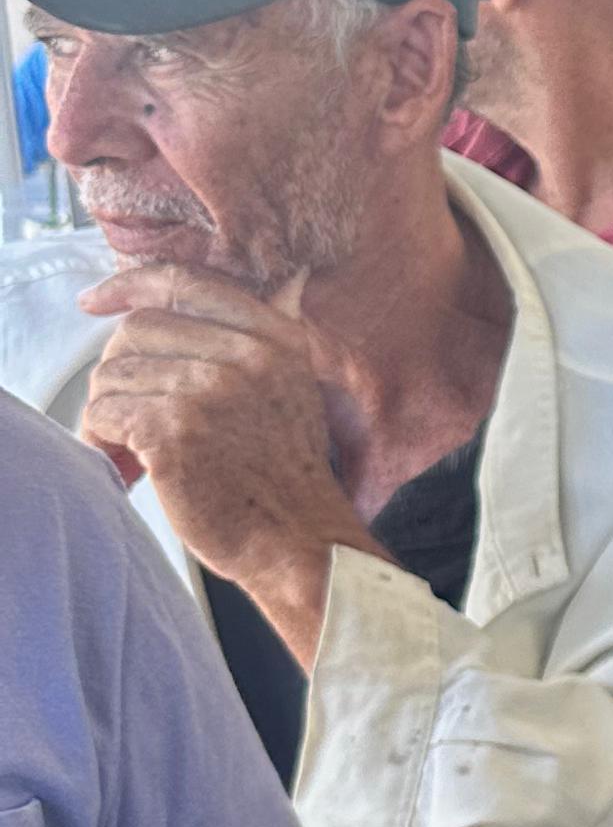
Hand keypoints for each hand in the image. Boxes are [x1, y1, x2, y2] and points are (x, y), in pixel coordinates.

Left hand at [75, 262, 359, 620]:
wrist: (301, 543)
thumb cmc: (284, 481)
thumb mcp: (289, 390)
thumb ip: (248, 346)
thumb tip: (171, 315)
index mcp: (274, 338)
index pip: (184, 283)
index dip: (129, 286)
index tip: (96, 301)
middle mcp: (245, 355)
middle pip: (138, 330)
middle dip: (118, 372)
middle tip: (124, 416)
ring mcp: (210, 390)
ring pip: (114, 374)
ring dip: (108, 414)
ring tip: (130, 451)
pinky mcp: (176, 429)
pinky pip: (105, 414)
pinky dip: (104, 441)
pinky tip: (130, 467)